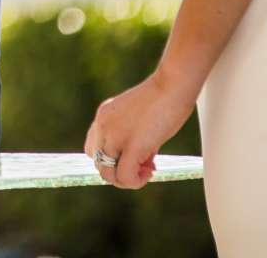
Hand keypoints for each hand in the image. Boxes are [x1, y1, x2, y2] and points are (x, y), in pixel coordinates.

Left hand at [83, 65, 195, 190]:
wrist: (173, 85)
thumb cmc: (164, 98)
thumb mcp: (138, 119)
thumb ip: (133, 137)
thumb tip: (142, 161)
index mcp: (103, 116)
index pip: (93, 149)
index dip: (113, 159)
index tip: (135, 156)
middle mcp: (102, 126)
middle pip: (99, 164)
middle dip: (122, 170)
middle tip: (146, 164)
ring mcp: (114, 135)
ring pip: (107, 174)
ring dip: (128, 179)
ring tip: (148, 168)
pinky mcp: (131, 145)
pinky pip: (124, 176)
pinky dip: (136, 182)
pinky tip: (150, 171)